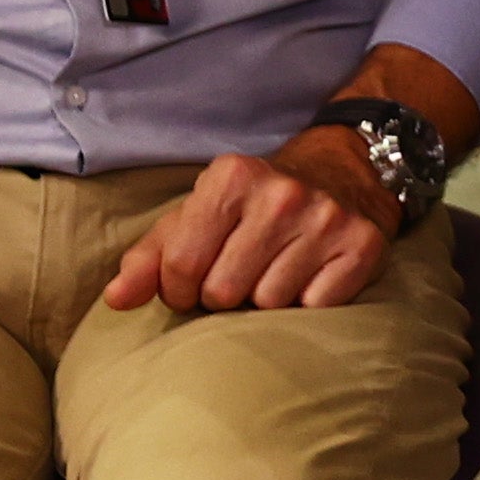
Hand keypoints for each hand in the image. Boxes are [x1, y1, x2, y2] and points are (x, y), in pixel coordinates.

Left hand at [104, 131, 398, 314]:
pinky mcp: (363, 245)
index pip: (181, 265)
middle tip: (239, 277)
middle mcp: (281, 194)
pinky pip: (317, 307)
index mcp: (230, 178)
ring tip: (274, 274)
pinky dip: (309, 303)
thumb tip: (116, 301)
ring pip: (271, 303)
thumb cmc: (252, 206)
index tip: (195, 283)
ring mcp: (326, 219)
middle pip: (224, 291)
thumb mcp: (195, 217)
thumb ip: (150, 258)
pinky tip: (309, 277)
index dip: (180, 289)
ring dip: (266, 301)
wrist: (343, 172)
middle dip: (224, 297)